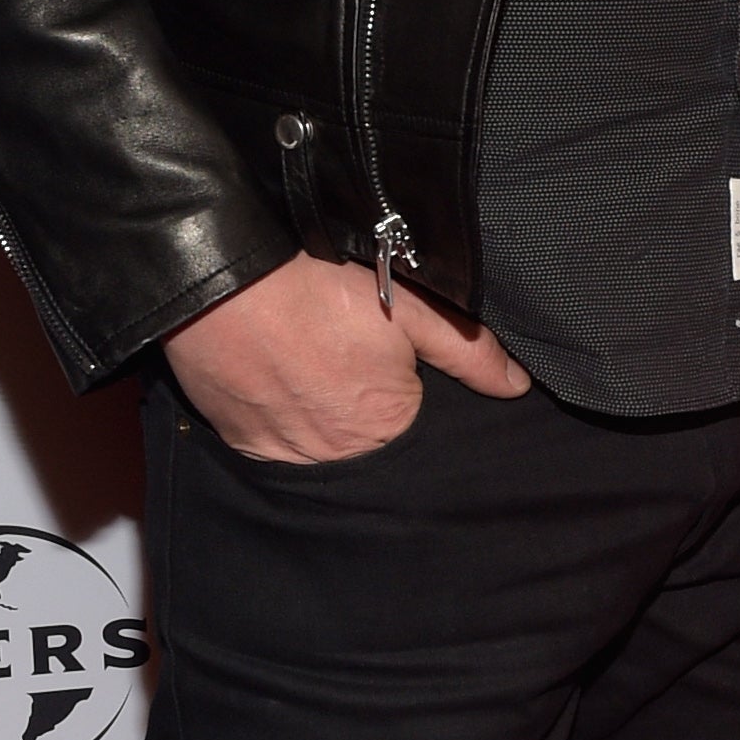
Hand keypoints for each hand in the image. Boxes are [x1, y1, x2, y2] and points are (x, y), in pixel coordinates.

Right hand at [164, 249, 527, 463]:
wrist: (222, 282)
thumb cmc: (317, 289)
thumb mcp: (409, 306)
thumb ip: (468, 349)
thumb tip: (517, 386)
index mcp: (387, 428)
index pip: (413, 418)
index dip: (402, 378)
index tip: (381, 347)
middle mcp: (337, 457)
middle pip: (365, 433)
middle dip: (360, 396)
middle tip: (339, 346)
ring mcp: (284, 456)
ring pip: (319, 438)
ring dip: (319, 406)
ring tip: (307, 354)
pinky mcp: (241, 443)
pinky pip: (274, 438)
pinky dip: (278, 412)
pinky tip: (276, 369)